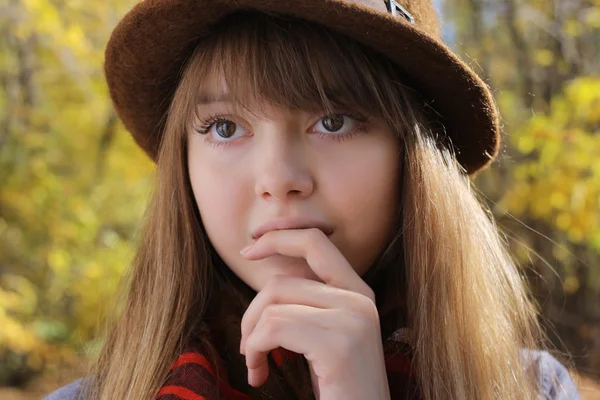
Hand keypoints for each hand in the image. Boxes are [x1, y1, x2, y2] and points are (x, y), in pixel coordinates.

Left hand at [239, 228, 390, 399]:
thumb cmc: (338, 388)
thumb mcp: (324, 336)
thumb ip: (307, 303)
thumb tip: (271, 277)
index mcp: (358, 293)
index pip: (315, 241)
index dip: (278, 236)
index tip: (248, 251)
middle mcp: (360, 299)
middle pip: (281, 280)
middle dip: (251, 312)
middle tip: (245, 344)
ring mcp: (353, 319)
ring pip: (273, 305)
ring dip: (250, 338)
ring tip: (256, 365)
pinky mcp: (339, 345)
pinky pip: (274, 328)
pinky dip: (255, 350)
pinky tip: (259, 374)